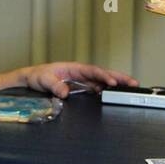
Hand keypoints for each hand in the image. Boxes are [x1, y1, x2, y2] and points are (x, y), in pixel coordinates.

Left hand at [20, 61, 138, 96]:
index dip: (104, 76)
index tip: (113, 82)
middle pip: (103, 74)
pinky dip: (107, 90)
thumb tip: (65, 92)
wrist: (31, 79)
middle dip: (118, 77)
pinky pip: (97, 88)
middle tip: (133, 83)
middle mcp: (81, 73)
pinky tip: (115, 95)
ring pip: (102, 81)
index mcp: (74, 68)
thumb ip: (54, 85)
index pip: (93, 71)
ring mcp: (82, 80)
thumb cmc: (37, 76)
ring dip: (116, 84)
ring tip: (131, 88)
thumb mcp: (43, 80)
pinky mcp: (81, 88)